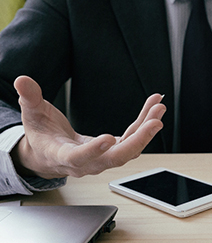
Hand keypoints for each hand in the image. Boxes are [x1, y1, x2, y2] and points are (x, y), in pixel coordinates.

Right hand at [10, 75, 165, 179]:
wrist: (49, 154)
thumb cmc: (41, 135)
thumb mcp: (31, 115)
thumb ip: (29, 98)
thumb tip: (22, 80)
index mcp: (62, 156)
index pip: (79, 157)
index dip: (94, 150)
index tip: (109, 139)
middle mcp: (87, 162)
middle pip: (115, 158)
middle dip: (138, 141)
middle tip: (155, 122)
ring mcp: (103, 158)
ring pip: (129, 149)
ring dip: (147, 130)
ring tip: (159, 108)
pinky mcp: (114, 151)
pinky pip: (133, 139)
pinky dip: (145, 123)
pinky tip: (155, 105)